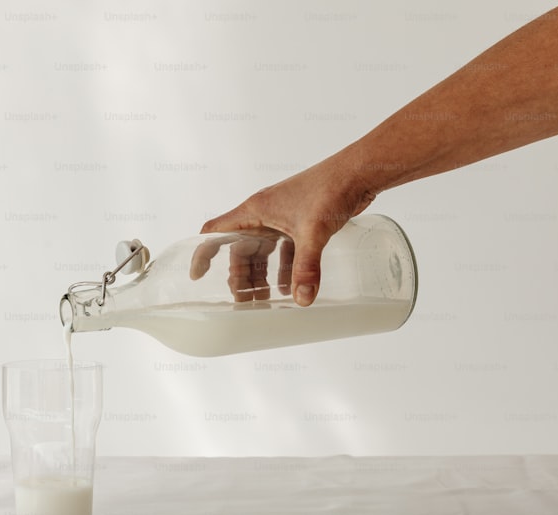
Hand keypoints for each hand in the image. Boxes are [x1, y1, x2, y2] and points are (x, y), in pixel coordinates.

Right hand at [200, 158, 375, 305]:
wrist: (359, 171)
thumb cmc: (329, 188)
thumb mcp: (313, 232)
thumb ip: (306, 268)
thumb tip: (302, 299)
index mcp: (254, 211)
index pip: (215, 232)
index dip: (203, 253)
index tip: (198, 276)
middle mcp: (263, 214)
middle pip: (240, 249)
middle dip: (240, 276)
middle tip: (244, 300)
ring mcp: (281, 218)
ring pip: (262, 251)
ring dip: (261, 274)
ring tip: (264, 297)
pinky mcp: (299, 222)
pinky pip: (284, 249)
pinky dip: (284, 267)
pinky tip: (291, 285)